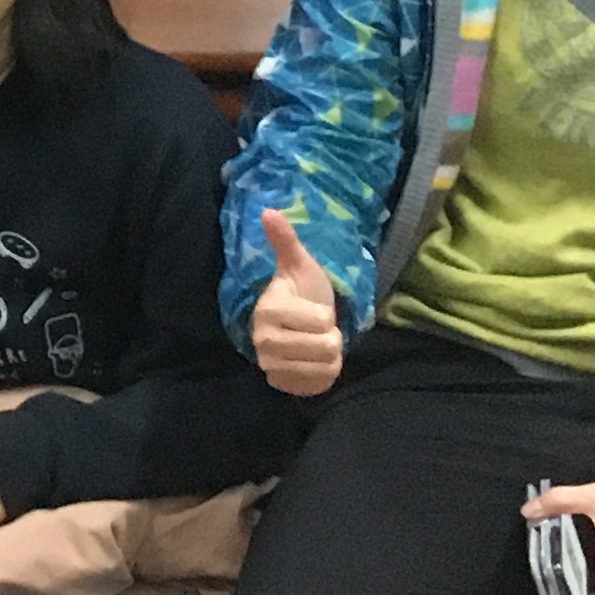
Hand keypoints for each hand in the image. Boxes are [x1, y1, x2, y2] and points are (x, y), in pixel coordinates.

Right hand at [247, 210, 342, 396]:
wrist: (300, 327)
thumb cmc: (303, 293)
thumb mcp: (300, 265)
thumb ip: (285, 240)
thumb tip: (268, 210)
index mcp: (268, 310)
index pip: (319, 320)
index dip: (326, 315)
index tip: (315, 310)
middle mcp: (263, 341)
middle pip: (325, 346)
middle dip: (331, 338)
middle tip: (317, 330)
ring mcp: (271, 366)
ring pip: (324, 366)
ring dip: (329, 355)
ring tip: (316, 344)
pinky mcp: (282, 384)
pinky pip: (318, 384)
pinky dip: (324, 374)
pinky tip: (312, 362)